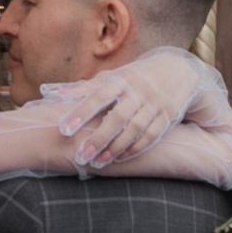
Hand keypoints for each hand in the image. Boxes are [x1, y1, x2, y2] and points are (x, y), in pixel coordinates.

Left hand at [49, 49, 211, 168]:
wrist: (179, 70)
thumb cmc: (135, 77)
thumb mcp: (112, 77)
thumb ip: (84, 88)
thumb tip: (52, 93)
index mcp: (121, 80)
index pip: (98, 96)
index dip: (80, 112)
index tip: (64, 129)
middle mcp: (138, 92)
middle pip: (117, 117)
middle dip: (99, 138)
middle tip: (81, 156)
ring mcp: (155, 104)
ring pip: (135, 128)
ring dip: (116, 147)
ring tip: (98, 162)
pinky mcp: (168, 116)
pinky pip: (152, 135)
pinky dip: (136, 147)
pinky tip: (119, 158)